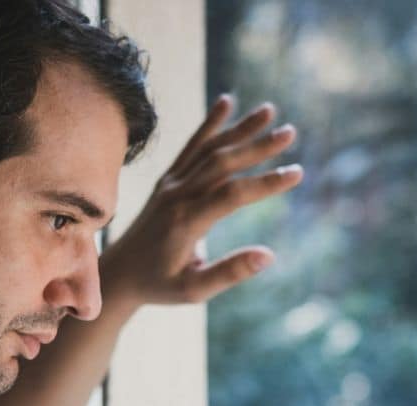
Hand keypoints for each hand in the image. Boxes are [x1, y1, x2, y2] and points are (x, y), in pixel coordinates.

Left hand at [101, 95, 302, 311]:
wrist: (119, 274)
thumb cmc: (159, 285)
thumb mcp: (194, 291)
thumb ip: (229, 272)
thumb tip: (269, 255)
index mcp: (186, 223)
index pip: (231, 195)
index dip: (265, 183)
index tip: (296, 173)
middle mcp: (177, 197)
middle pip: (222, 163)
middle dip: (257, 147)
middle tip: (291, 133)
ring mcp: (170, 185)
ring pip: (208, 149)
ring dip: (239, 129)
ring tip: (270, 111)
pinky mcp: (167, 180)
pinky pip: (190, 147)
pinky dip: (209, 125)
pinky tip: (226, 103)